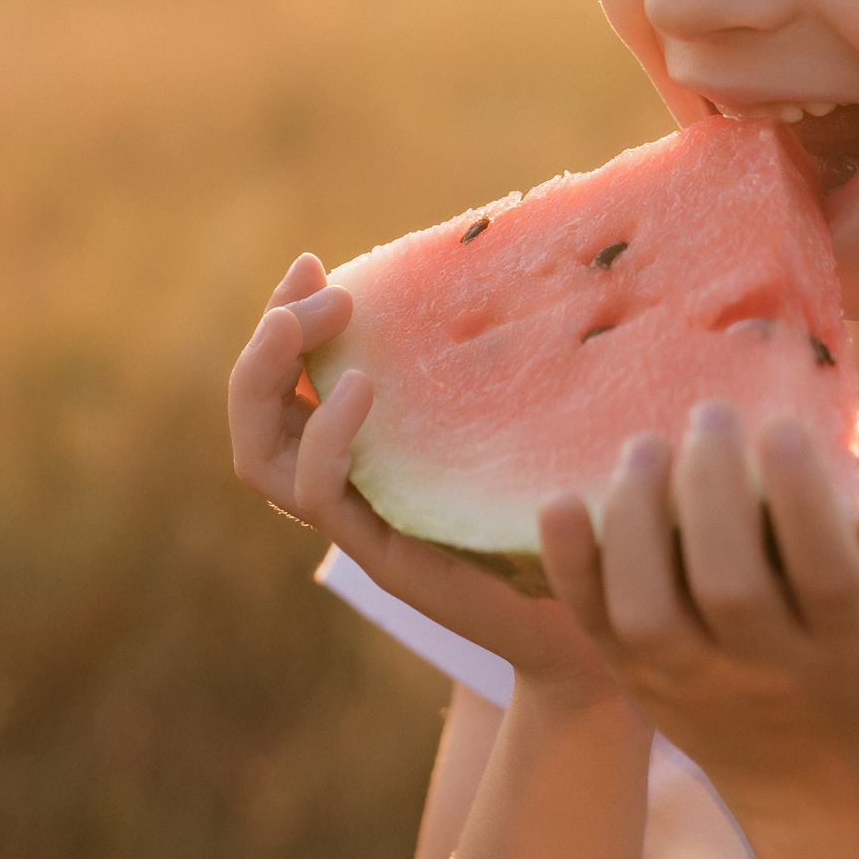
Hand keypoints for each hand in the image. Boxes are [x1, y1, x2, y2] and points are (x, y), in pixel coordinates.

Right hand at [228, 253, 620, 699]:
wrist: (605, 610)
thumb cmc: (567, 504)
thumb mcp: (519, 409)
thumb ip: (491, 355)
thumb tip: (501, 248)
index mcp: (365, 449)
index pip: (284, 381)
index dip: (282, 317)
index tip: (312, 262)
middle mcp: (347, 487)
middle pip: (253, 415)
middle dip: (267, 342)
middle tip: (317, 293)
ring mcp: (358, 525)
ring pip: (260, 459)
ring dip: (272, 378)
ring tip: (315, 323)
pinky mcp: (383, 557)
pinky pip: (319, 496)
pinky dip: (325, 436)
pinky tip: (359, 388)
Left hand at [536, 400, 858, 789]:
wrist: (812, 775)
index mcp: (853, 646)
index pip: (826, 575)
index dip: (802, 500)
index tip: (781, 425)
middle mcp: (770, 672)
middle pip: (730, 587)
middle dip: (713, 490)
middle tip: (710, 414)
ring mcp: (695, 683)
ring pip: (650, 612)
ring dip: (638, 520)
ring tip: (644, 446)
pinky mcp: (634, 681)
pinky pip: (593, 625)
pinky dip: (570, 564)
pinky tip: (562, 499)